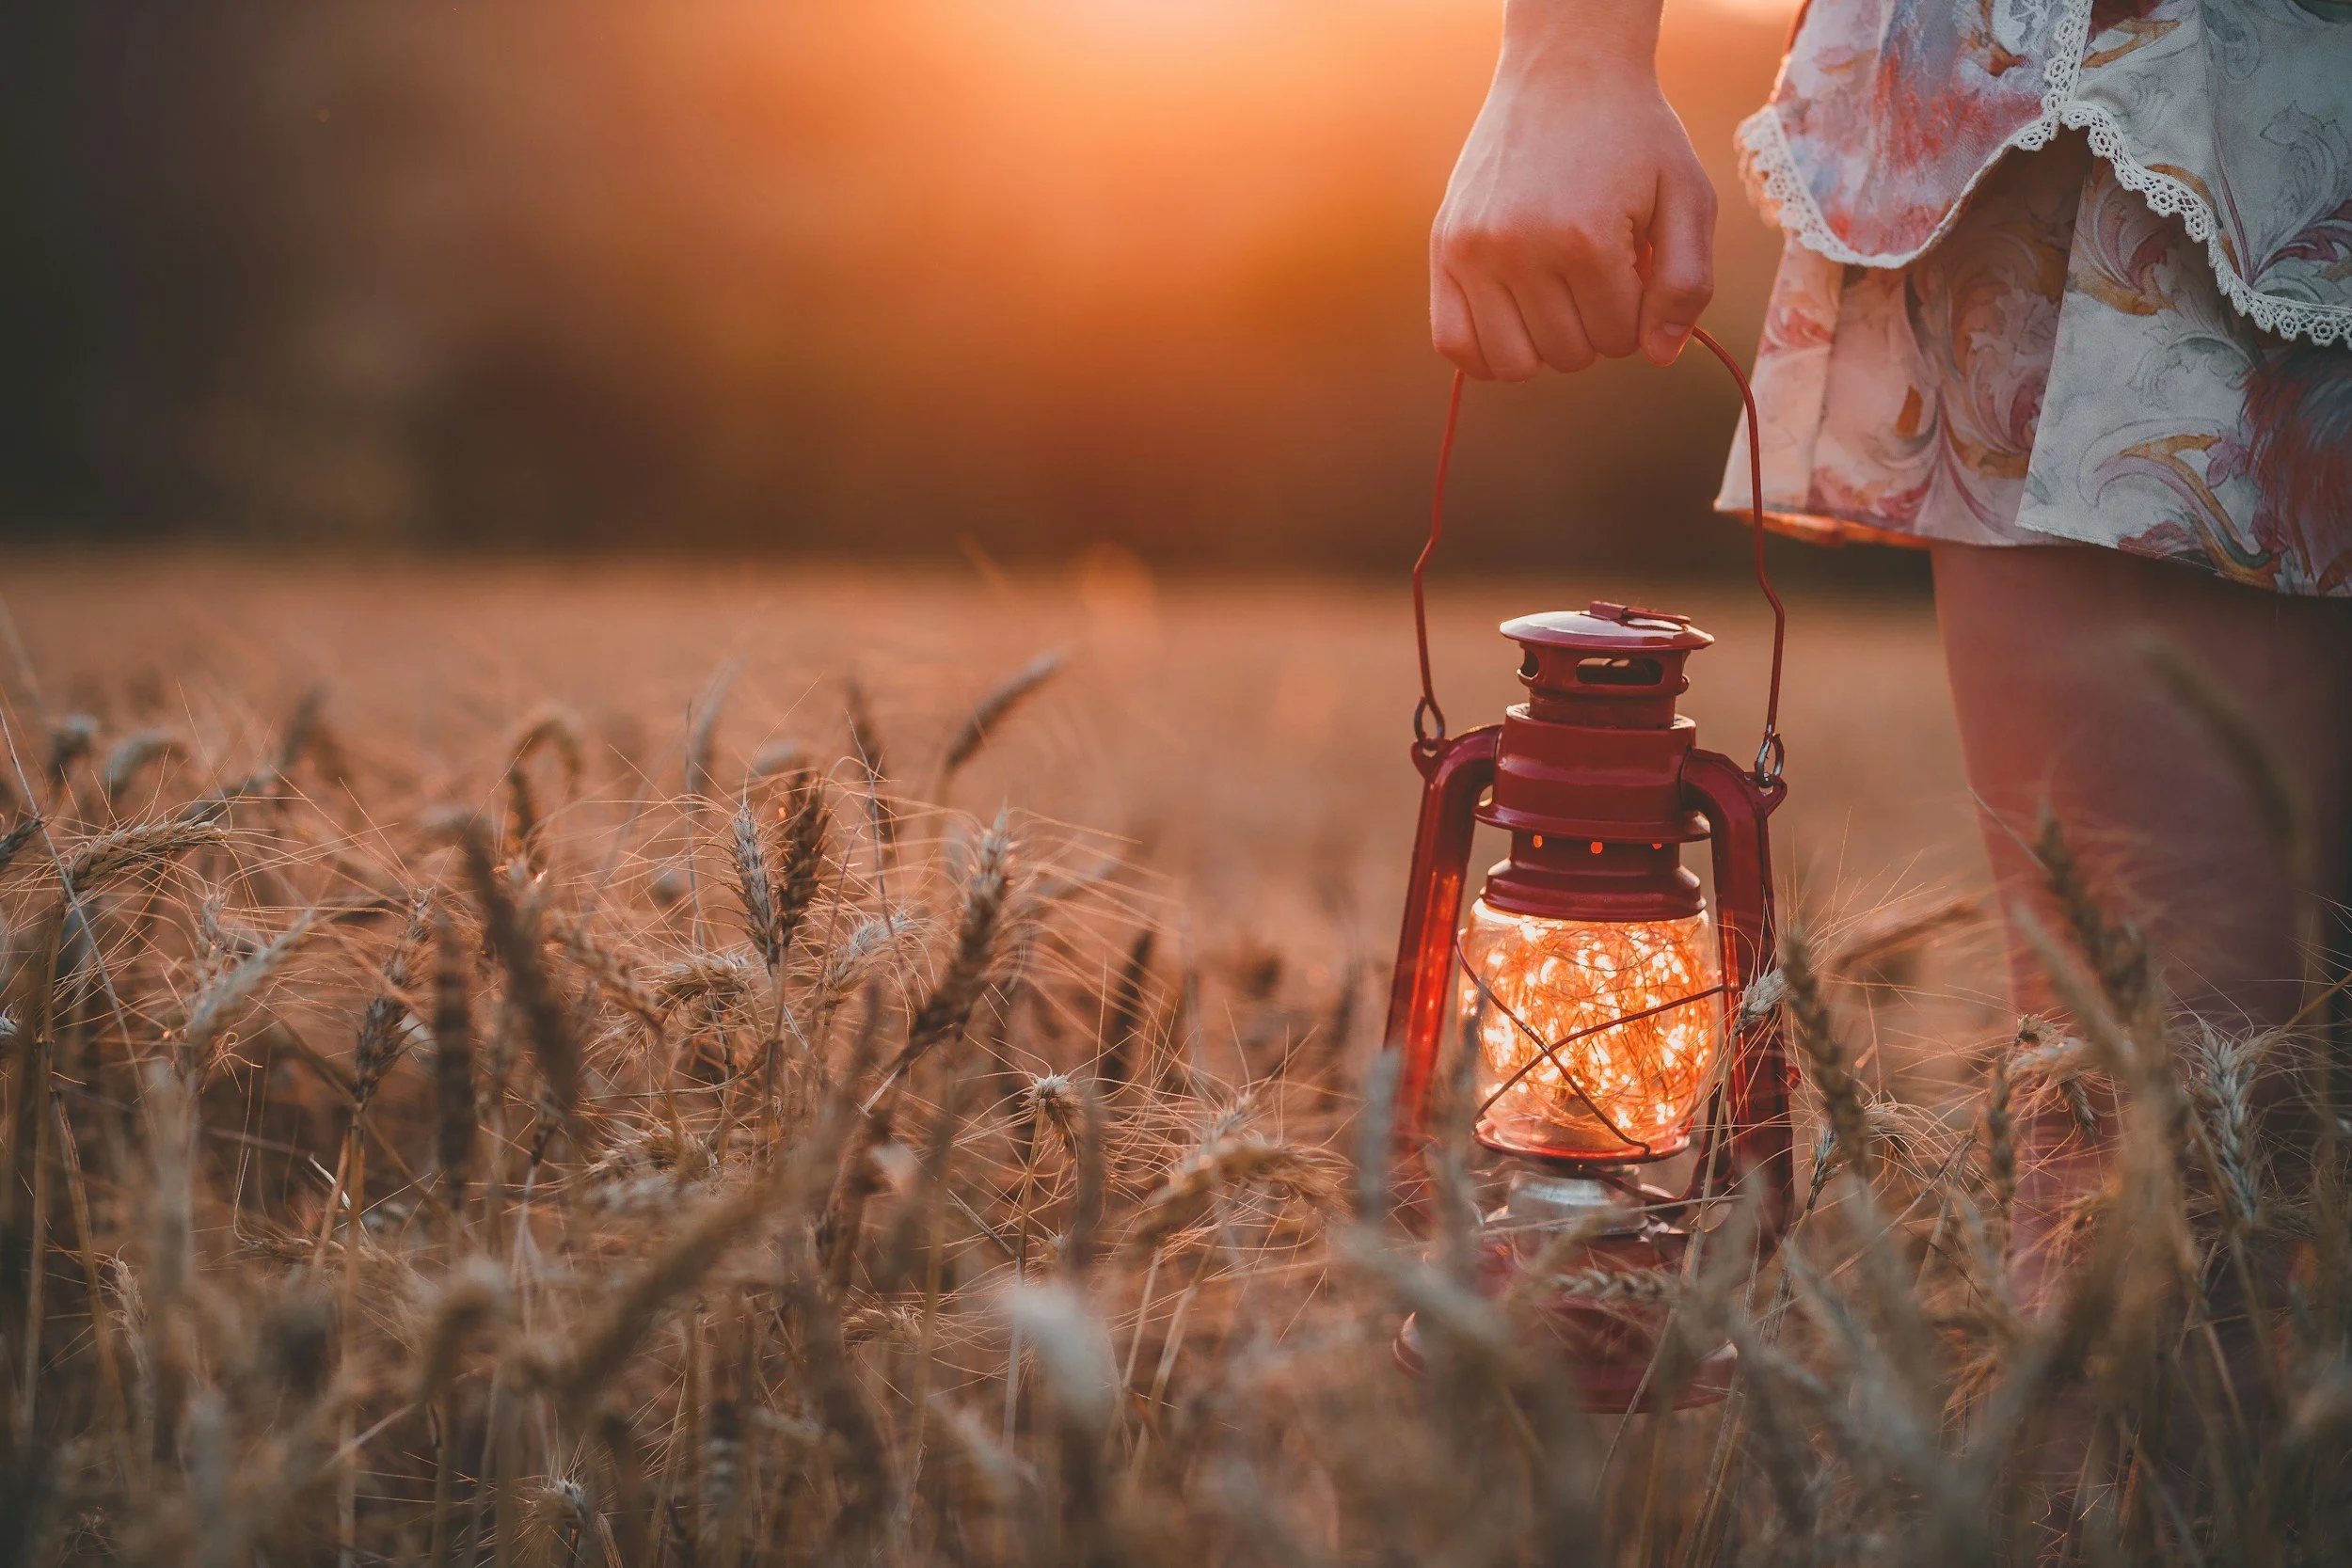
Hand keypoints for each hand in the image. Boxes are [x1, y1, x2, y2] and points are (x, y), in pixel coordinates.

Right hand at [1431, 3, 1715, 378]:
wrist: (1564, 71)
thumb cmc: (1633, 136)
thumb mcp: (1688, 197)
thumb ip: (1687, 283)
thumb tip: (1659, 356)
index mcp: (1585, 239)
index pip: (1619, 339)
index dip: (1638, 312)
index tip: (1635, 266)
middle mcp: (1520, 249)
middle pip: (1569, 355)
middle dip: (1595, 326)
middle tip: (1598, 272)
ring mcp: (1474, 251)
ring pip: (1514, 364)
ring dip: (1545, 344)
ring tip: (1559, 295)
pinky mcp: (1444, 248)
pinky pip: (1454, 345)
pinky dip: (1487, 352)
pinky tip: (1515, 321)